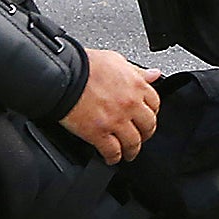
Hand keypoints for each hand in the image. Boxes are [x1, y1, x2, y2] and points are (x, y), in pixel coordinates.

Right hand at [59, 49, 161, 164]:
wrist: (63, 76)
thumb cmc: (84, 66)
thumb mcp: (115, 60)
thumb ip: (137, 72)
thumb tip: (153, 75)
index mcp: (135, 86)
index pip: (155, 104)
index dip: (151, 112)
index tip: (146, 117)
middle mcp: (129, 104)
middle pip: (148, 126)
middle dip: (146, 134)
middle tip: (141, 137)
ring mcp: (116, 121)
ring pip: (133, 143)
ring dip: (132, 150)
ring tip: (128, 153)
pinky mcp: (99, 133)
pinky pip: (112, 151)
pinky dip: (113, 158)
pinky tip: (111, 158)